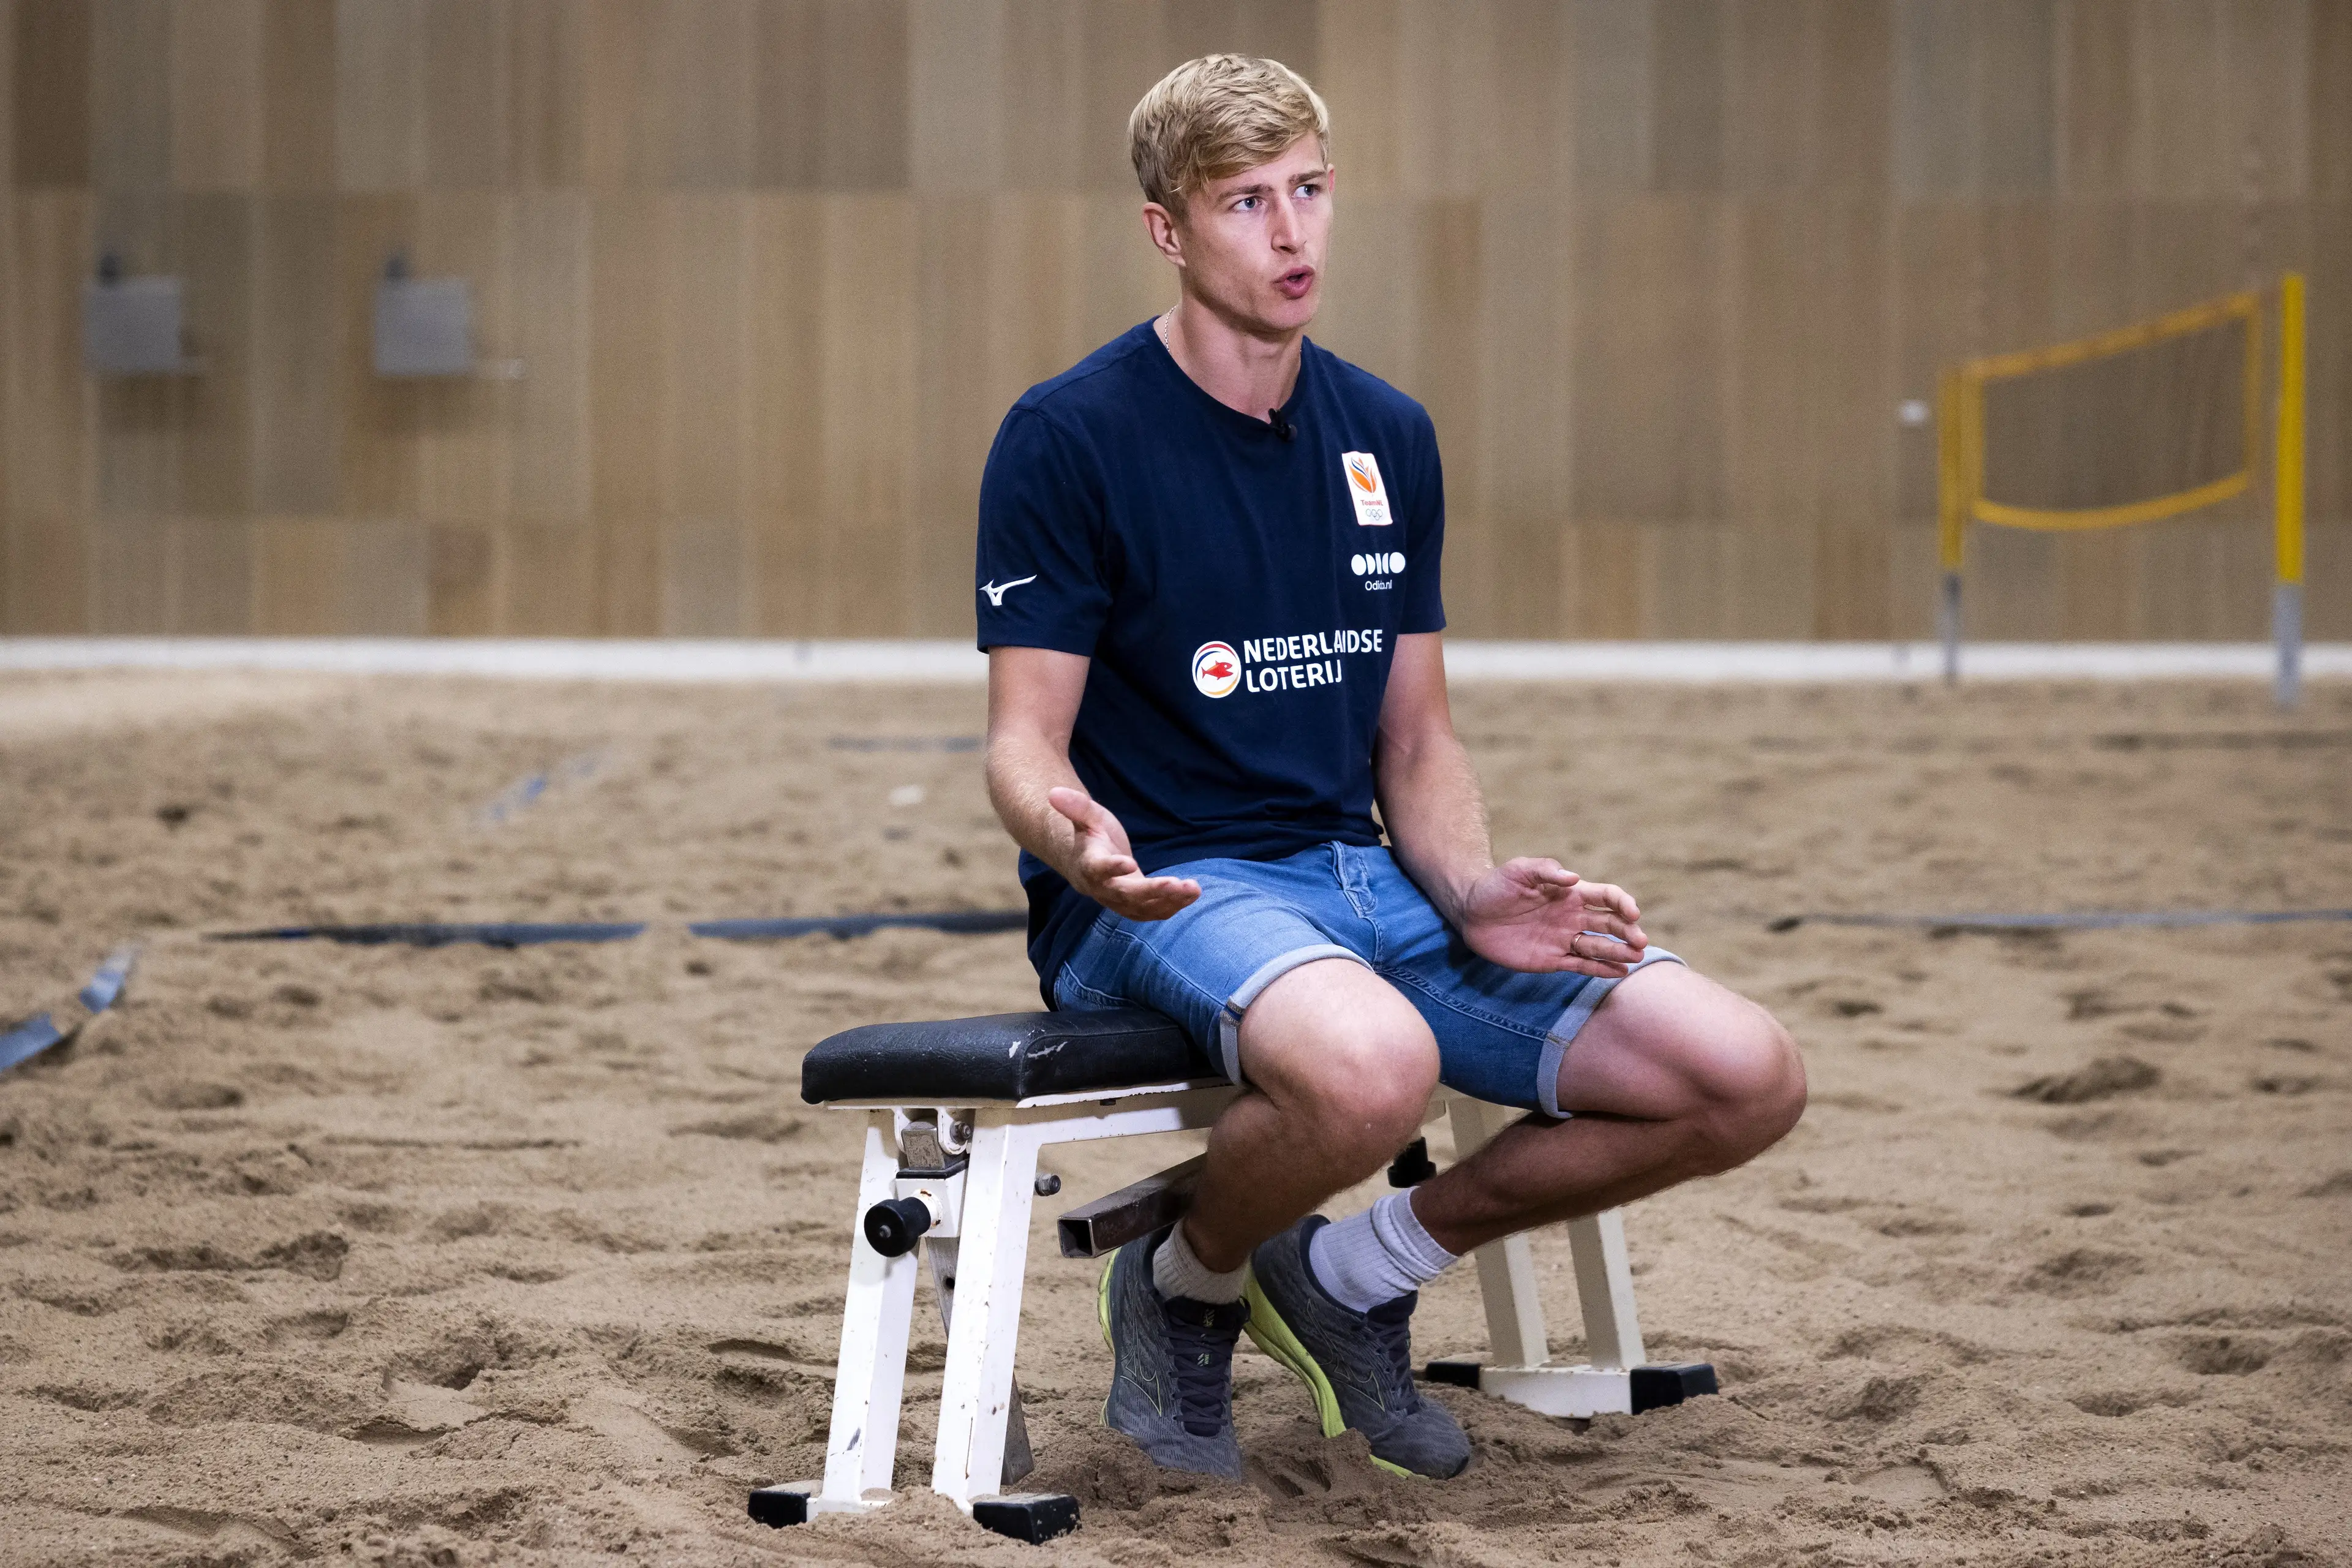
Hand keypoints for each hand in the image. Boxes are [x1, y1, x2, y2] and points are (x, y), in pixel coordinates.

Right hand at [1047, 788, 1200, 920]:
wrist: (1088, 863)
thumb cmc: (1089, 836)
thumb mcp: (1086, 816)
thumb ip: (1075, 806)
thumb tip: (1053, 792)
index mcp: (1089, 865)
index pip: (1098, 869)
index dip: (1112, 868)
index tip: (1129, 862)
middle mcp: (1104, 888)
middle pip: (1126, 894)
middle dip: (1152, 891)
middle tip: (1175, 883)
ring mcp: (1120, 901)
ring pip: (1143, 907)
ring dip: (1169, 901)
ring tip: (1192, 888)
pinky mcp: (1135, 905)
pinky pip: (1154, 911)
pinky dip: (1173, 905)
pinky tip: (1192, 893)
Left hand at [1454, 858, 1646, 976]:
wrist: (1472, 912)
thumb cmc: (1497, 886)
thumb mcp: (1518, 871)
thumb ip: (1545, 870)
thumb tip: (1573, 878)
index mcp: (1571, 894)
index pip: (1606, 897)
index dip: (1622, 903)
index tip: (1632, 913)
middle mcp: (1573, 917)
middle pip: (1609, 924)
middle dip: (1627, 932)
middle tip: (1640, 942)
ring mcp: (1564, 939)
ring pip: (1599, 947)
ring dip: (1619, 952)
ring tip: (1636, 958)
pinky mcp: (1552, 959)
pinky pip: (1581, 965)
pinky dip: (1600, 970)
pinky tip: (1618, 973)